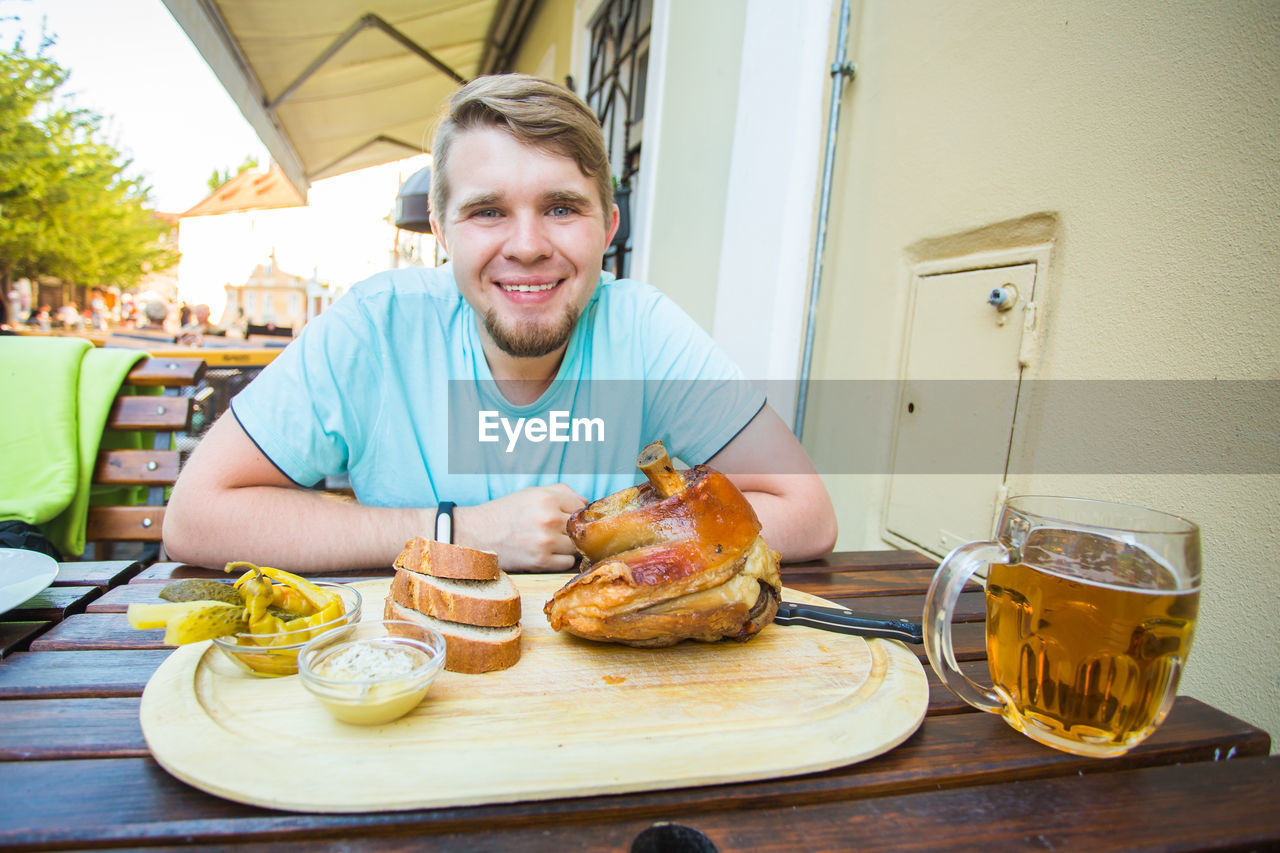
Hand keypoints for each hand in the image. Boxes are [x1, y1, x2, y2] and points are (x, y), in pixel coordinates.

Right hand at [455, 484, 586, 571]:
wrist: (477, 534)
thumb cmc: (505, 512)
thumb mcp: (531, 493)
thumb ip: (562, 492)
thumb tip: (586, 503)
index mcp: (548, 499)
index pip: (581, 507)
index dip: (577, 513)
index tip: (569, 518)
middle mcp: (549, 519)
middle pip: (580, 528)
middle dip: (574, 531)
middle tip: (562, 532)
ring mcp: (546, 542)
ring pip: (577, 547)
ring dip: (569, 546)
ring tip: (555, 543)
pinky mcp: (541, 562)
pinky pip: (567, 563)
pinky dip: (562, 560)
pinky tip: (549, 554)